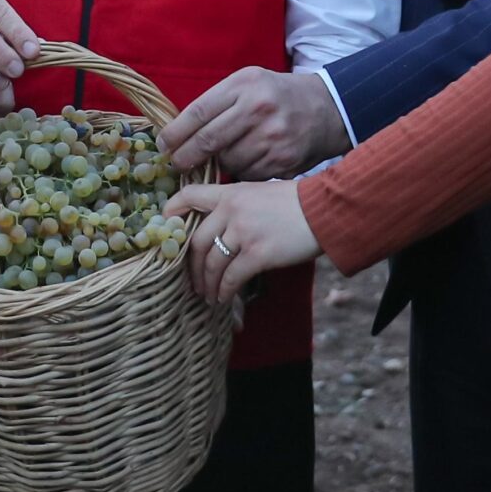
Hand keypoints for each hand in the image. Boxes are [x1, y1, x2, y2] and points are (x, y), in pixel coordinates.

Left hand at [162, 68, 347, 177]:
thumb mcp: (247, 83)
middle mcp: (258, 108)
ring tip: (218, 159)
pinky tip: (244, 162)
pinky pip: (247, 175)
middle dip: (185, 157)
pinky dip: (239, 173)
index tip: (163, 145)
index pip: (198, 112)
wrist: (326, 109)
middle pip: (208, 141)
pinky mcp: (283, 160)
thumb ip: (217, 103)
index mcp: (245, 84)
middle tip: (176, 164)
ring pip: (227, 162)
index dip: (175, 133)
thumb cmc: (275, 95)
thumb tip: (179, 134)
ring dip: (216, 166)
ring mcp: (273, 137)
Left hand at [166, 181, 321, 302]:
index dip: (171, 212)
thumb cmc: (296, 203)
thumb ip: (236, 205)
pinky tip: (223, 298)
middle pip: (196, 241)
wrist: (325, 210)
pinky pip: (231, 277)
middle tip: (193, 281)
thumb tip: (219, 229)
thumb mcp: (259, 192)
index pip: (189, 195)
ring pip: (211, 263)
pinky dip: (224, 291)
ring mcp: (243, 233)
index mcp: (230, 193)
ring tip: (208, 296)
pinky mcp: (257, 253)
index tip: (166, 229)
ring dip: (207, 284)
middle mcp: (231, 211)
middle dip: (191, 266)